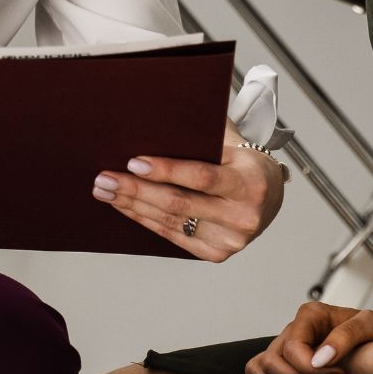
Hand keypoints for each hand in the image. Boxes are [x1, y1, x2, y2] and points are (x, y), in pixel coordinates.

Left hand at [92, 136, 283, 260]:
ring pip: (170, 220)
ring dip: (132, 205)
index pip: (201, 177)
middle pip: (178, 202)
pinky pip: (171, 234)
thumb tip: (152, 120)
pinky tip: (124, 206)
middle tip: (105, 178)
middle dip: (135, 190)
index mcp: (249, 184)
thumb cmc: (242, 162)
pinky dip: (144, 219)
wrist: (268, 195)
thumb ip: (200, 135)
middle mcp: (242, 217)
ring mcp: (230, 240)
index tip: (132, 162)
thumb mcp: (231, 143)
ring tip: (105, 191)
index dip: (165, 170)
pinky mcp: (215, 253)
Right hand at [245, 302, 372, 373]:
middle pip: (272, 360)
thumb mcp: (371, 324)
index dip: (313, 370)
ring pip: (260, 366)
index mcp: (310, 315)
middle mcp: (293, 328)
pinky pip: (260, 369)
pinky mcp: (284, 358)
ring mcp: (285, 342)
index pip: (293, 349)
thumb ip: (347, 335)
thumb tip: (321, 358)